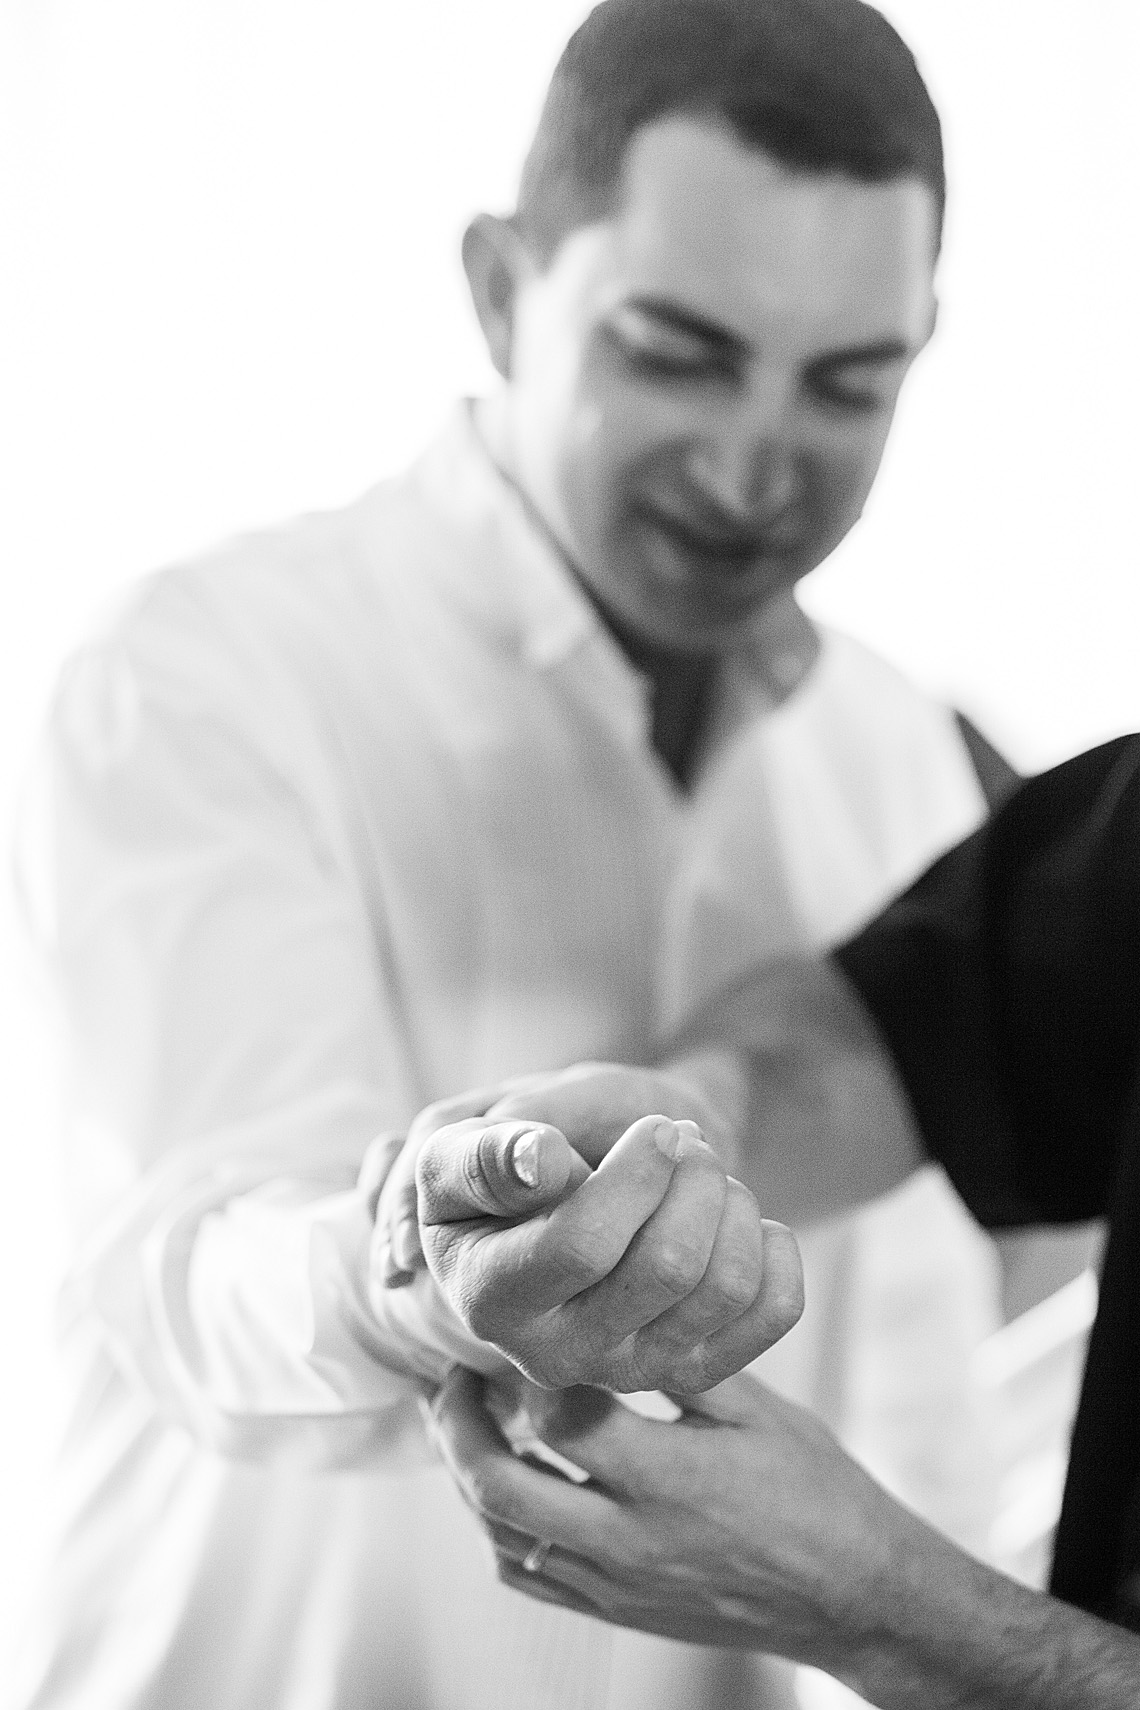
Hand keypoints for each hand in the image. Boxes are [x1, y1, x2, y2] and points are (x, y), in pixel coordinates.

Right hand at [389, 1112, 802, 1392]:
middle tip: (683, 1140)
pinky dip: (775, 1247)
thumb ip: (483, 1154)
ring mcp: (628, 1371)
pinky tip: (740, 1216)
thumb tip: (537, 1164)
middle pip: (669, 1268)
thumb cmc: (517, 1154)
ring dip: (732, 1201)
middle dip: (695, 1179)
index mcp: (488, 1298)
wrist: (570, 1185)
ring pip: (725, 1285)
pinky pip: (774, 1311)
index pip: (584, 1245)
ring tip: (702, 1172)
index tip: (657, 1130)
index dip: (638, 1174)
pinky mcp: (692, 1371)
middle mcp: (555, 1355)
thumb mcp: (465, 1140)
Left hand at [427, 1365, 892, 1666]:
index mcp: (674, 1479)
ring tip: (463, 1421)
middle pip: (504, 1487)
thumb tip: (613, 1311)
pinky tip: (504, 1485)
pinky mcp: (616, 1612)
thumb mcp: (760, 1410)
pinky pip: (528, 1577)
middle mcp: (634, 1540)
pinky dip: (498, 1529)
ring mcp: (618, 1584)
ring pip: (503, 1536)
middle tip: (452, 1376)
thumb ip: (682, 1365)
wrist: (850, 1597)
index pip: (562, 1421)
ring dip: (467, 1474)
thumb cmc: (814, 1490)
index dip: (529, 1371)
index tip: (525, 1334)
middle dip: (459, 1424)